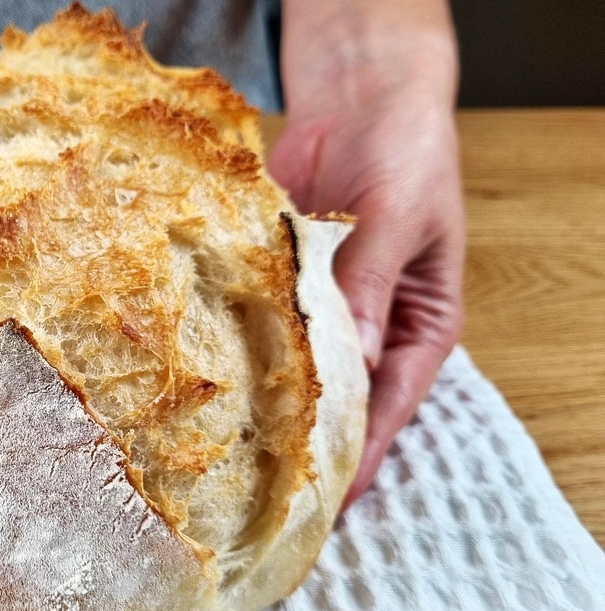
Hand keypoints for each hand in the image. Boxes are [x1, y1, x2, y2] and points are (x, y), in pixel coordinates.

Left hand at [269, 77, 465, 507]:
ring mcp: (322, 306)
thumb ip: (372, 283)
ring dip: (269, 400)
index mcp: (419, 323)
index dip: (365, 450)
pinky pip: (262, 322)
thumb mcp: (400, 217)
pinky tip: (208, 379)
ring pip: (297, 367)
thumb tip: (358, 356)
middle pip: (341, 398)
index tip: (334, 495)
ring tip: (231, 453)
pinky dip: (240, 346)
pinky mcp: (281, 282)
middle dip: (310, 441)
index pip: (393, 403)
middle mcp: (371, 326)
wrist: (362, 97)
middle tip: (269, 491)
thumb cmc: (407, 152)